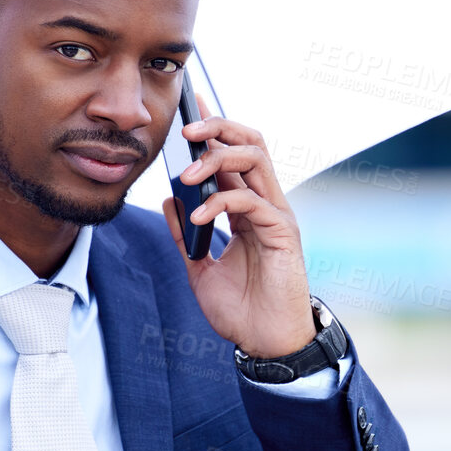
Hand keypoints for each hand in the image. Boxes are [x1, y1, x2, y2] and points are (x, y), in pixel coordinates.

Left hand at [164, 94, 315, 358]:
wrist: (265, 345)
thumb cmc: (240, 310)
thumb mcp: (199, 268)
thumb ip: (185, 234)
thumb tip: (168, 200)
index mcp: (248, 208)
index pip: (233, 153)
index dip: (214, 127)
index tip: (188, 106)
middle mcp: (265, 204)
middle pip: (250, 142)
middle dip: (218, 127)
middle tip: (185, 129)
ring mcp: (277, 215)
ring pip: (255, 159)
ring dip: (218, 157)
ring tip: (187, 172)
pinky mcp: (283, 234)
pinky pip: (251, 202)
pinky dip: (220, 202)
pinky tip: (197, 215)